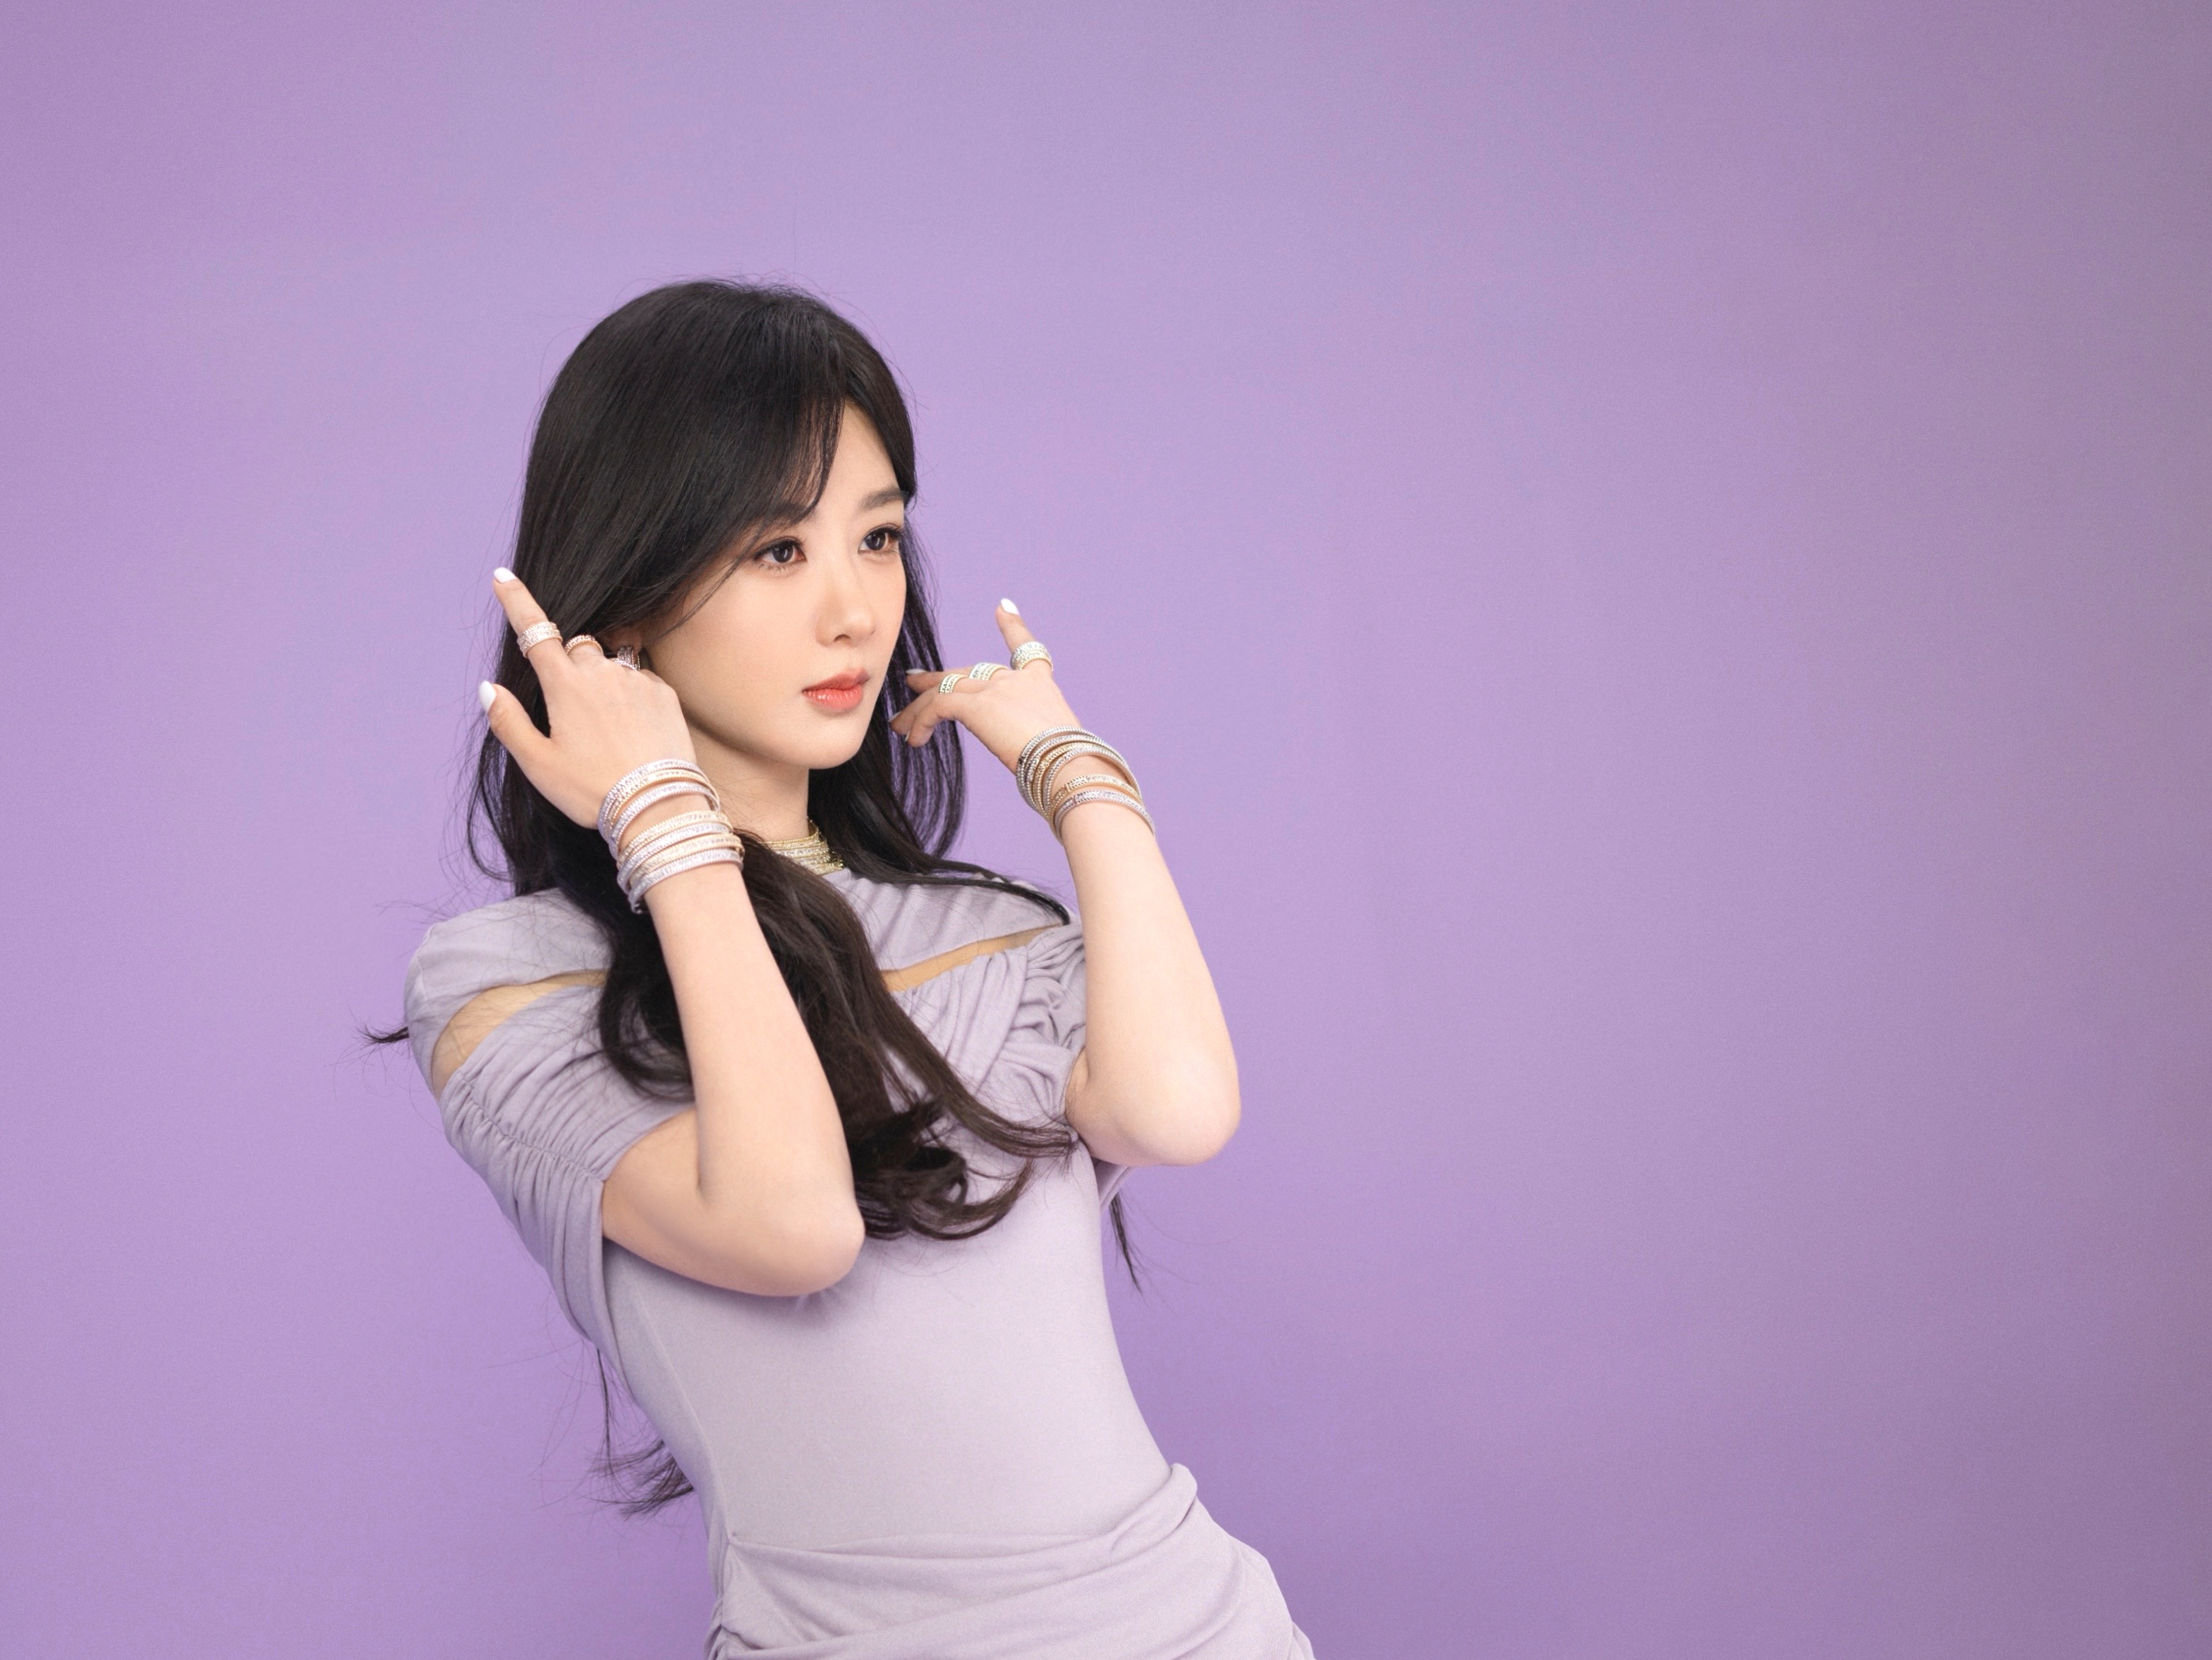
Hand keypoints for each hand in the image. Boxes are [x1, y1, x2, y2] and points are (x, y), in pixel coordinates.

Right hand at [481, 569, 699, 830]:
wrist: (659, 807)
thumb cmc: (592, 790)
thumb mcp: (538, 764)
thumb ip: (508, 722)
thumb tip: (488, 687)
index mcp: (565, 685)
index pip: (534, 631)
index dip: (516, 601)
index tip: (503, 576)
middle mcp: (602, 672)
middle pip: (576, 647)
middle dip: (567, 664)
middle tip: (571, 712)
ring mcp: (637, 680)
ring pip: (609, 663)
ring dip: (601, 682)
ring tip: (607, 732)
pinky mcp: (665, 694)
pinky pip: (639, 680)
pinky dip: (630, 696)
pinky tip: (632, 732)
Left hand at [891, 601, 1083, 773]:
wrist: (1068, 764)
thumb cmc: (1069, 765)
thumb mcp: (1056, 745)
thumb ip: (1036, 740)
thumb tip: (1033, 760)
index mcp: (1040, 686)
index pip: (1027, 649)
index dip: (1014, 627)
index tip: (1004, 607)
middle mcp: (1017, 680)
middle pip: (968, 673)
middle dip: (937, 679)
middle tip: (914, 682)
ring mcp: (996, 688)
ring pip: (944, 689)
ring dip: (917, 709)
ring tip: (898, 725)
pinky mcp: (976, 703)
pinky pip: (937, 707)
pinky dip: (920, 722)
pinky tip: (914, 740)